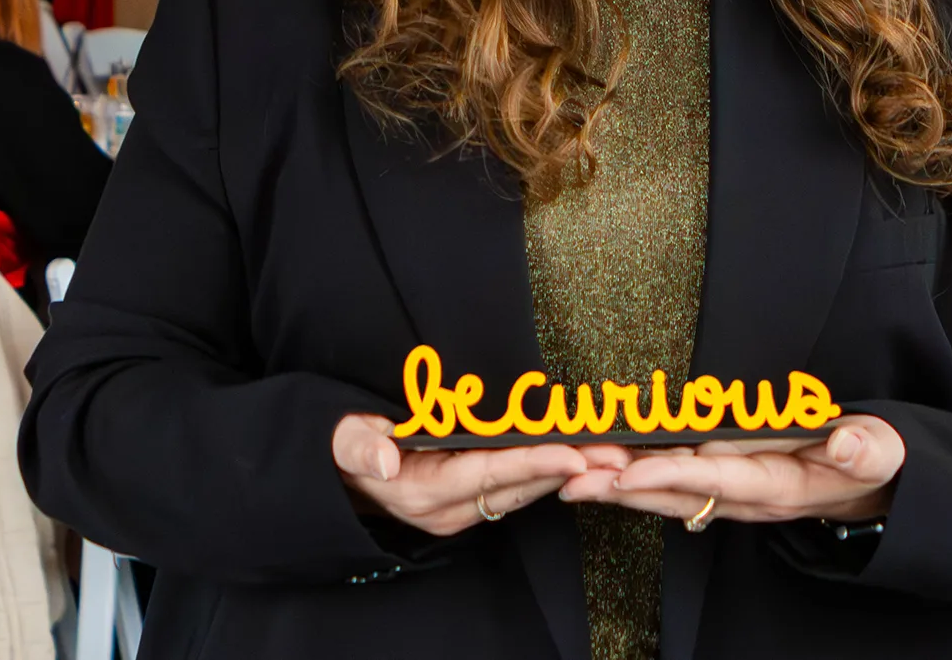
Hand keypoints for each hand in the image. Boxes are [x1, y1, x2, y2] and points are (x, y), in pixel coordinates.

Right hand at [331, 414, 622, 536]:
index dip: (535, 464)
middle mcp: (444, 510)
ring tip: (615, 456)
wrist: (331, 475)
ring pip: (522, 492)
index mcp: (421, 491)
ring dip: (568, 474)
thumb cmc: (341, 447)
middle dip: (571, 471)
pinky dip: (547, 475)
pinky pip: (513, 491)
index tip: (575, 455)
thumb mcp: (340, 439)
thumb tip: (385, 456)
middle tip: (620, 454)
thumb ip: (360, 446)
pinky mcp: (464, 506)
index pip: (489, 475)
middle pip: (519, 487)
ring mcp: (456, 512)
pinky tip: (579, 461)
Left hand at [559, 415, 903, 524]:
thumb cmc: (871, 460)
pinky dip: (634, 478)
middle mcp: (745, 497)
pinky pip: (672, 482)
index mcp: (777, 487)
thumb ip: (866, 450)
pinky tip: (599, 472)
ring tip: (569, 475)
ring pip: (665, 493)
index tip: (624, 477)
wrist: (872, 483)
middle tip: (570, 477)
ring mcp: (731, 492)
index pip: (713, 482)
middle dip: (620, 488)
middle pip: (673, 495)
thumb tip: (854, 444)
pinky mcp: (724, 481)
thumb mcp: (879, 452)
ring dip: (616, 486)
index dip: (668, 479)